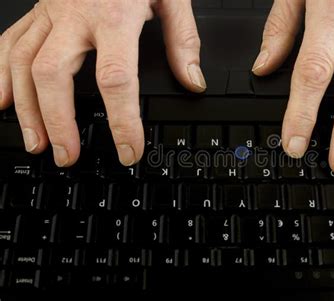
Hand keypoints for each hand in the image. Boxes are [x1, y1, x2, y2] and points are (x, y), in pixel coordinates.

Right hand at [0, 0, 205, 166]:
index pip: (115, 79)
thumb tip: (192, 81)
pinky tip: (3, 103)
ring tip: (36, 143)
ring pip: (23, 63)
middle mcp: (75, 16)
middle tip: (67, 155)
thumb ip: (183, 40)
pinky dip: (2, 75)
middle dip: (59, 123)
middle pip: (54, 76)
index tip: (128, 149)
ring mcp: (50, 12)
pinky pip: (10, 43)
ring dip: (27, 109)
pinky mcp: (37, 10)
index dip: (121, 120)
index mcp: (114, 15)